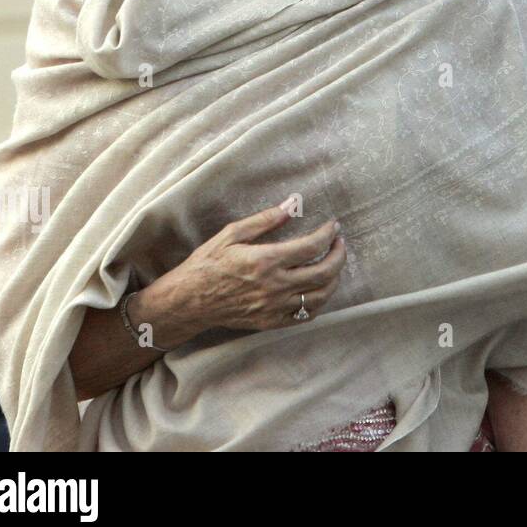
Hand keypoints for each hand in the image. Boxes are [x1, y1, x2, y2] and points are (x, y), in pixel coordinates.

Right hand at [147, 202, 346, 336]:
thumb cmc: (207, 264)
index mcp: (266, 260)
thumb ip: (265, 220)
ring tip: (332, 263)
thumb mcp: (231, 234)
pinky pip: (305, 315)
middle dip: (339, 254)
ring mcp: (274, 307)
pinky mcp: (270, 321)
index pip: (312, 246)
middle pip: (324, 272)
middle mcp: (274, 285)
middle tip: (339, 243)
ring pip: (320, 296)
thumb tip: (292, 204)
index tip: (333, 226)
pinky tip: (317, 288)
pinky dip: (318, 302)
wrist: (188, 301)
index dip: (328, 234)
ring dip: (334, 278)